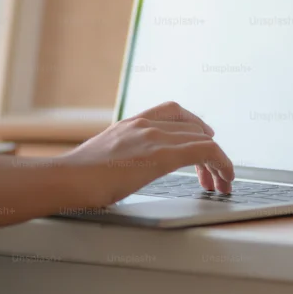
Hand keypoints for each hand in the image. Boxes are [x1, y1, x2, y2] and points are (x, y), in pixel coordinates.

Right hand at [58, 101, 234, 207]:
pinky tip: (225, 179)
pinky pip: (205, 152)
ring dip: (218, 161)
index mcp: (130, 124)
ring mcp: (153, 137)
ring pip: (203, 139)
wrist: (67, 179)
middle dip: (207, 147)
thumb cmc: (76, 177)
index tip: (202, 140)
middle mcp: (144, 124)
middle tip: (214, 170)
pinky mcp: (162, 155)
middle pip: (192, 126)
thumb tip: (116, 174)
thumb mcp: (101, 159)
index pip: (172, 112)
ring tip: (222, 181)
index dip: (193, 125)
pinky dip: (222, 164)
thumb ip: (117, 158)